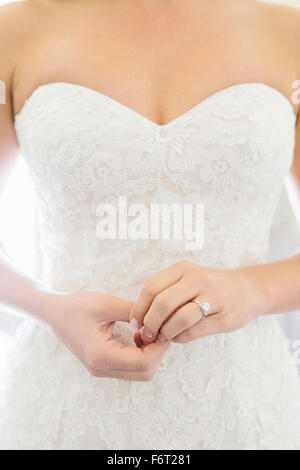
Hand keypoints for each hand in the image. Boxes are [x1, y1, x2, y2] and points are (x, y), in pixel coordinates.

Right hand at [40, 291, 168, 380]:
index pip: (143, 362)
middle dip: (158, 352)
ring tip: (148, 330)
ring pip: (140, 373)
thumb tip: (157, 319)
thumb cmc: (76, 306)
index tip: (164, 327)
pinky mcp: (103, 366)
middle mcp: (101, 368)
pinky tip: (138, 335)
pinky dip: (141, 355)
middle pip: (145, 373)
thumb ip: (133, 312)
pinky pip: (130, 368)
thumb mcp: (106, 303)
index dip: (159, 347)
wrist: (54, 312)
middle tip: (159, 329)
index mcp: (101, 356)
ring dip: (150, 354)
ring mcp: (101, 370)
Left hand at [130, 261, 266, 344]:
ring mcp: (214, 297)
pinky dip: (180, 338)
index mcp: (183, 269)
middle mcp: (198, 279)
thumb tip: (138, 322)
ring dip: (165, 333)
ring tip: (163, 337)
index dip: (139, 308)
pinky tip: (178, 337)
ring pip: (179, 318)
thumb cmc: (208, 289)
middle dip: (150, 323)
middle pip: (162, 303)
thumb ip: (163, 295)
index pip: (150, 287)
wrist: (248, 290)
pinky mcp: (224, 317)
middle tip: (147, 335)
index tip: (136, 323)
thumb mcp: (186, 281)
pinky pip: (194, 331)